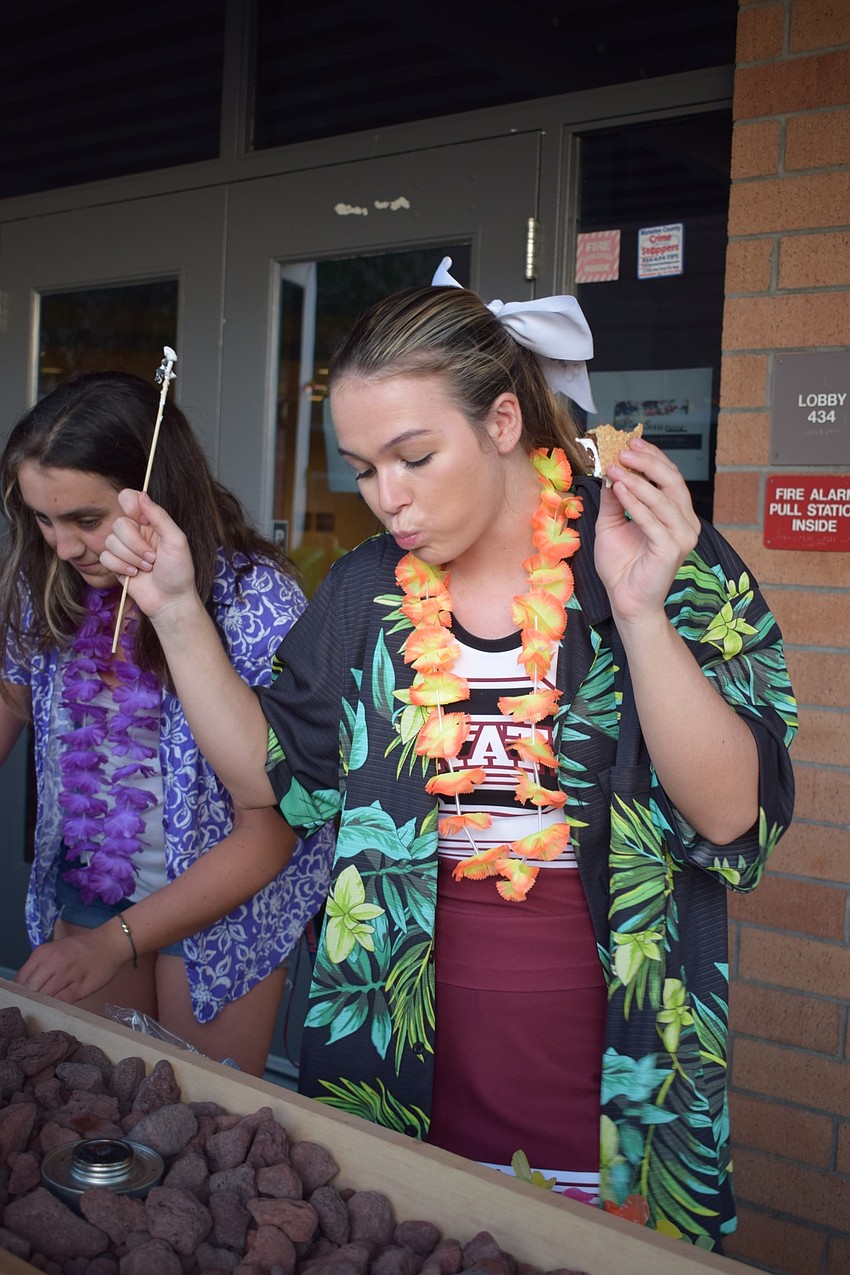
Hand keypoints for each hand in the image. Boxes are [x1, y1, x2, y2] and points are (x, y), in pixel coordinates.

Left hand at [15, 925, 127, 1003]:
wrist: (110, 943)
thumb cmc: (82, 947)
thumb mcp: (55, 949)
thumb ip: (40, 965)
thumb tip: (27, 986)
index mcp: (43, 953)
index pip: (21, 978)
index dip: (21, 990)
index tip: (25, 995)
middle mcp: (53, 963)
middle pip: (31, 990)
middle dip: (31, 998)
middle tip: (36, 1002)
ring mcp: (67, 975)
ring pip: (45, 997)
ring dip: (44, 1003)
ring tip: (47, 1005)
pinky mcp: (80, 988)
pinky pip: (62, 1002)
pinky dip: (58, 1006)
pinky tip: (59, 1005)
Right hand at [101, 489, 198, 623]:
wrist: (170, 601)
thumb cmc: (179, 572)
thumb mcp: (176, 541)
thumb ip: (159, 516)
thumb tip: (142, 495)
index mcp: (150, 522)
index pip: (128, 498)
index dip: (130, 505)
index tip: (141, 520)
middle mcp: (135, 532)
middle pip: (119, 523)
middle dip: (135, 544)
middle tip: (152, 557)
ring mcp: (124, 549)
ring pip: (110, 541)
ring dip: (131, 558)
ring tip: (147, 568)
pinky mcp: (115, 565)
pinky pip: (105, 557)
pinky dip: (120, 567)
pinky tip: (134, 574)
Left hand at [593, 437, 700, 629]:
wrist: (624, 600)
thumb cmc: (621, 565)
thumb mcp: (612, 523)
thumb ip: (614, 499)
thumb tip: (611, 470)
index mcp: (676, 514)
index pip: (669, 477)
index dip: (652, 457)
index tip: (630, 442)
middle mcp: (685, 523)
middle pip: (672, 482)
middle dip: (647, 462)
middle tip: (623, 450)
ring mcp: (682, 536)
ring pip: (662, 499)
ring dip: (637, 480)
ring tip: (615, 467)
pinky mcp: (672, 550)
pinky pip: (652, 520)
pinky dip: (635, 502)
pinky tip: (619, 489)